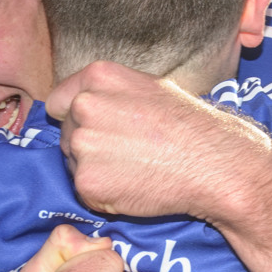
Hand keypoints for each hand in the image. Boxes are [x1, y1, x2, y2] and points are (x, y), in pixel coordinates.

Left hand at [47, 61, 271, 220]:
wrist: (212, 163)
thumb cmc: (188, 126)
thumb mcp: (148, 87)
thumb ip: (110, 93)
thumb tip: (84, 104)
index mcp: (97, 77)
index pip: (59, 102)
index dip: (75, 119)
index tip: (96, 131)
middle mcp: (83, 106)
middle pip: (66, 133)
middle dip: (88, 146)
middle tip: (126, 154)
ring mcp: (82, 144)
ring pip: (73, 163)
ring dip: (95, 170)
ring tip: (134, 169)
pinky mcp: (86, 182)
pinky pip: (84, 191)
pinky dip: (103, 195)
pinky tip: (133, 186)